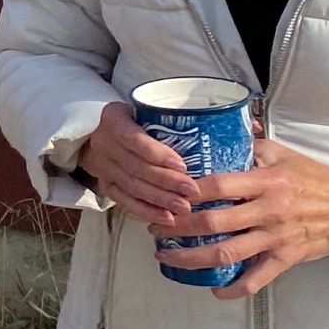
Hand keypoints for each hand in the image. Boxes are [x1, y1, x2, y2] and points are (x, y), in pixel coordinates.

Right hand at [76, 102, 199, 230]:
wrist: (99, 132)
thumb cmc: (135, 120)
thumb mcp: (145, 110)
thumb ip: (172, 118)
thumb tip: (229, 126)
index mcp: (113, 119)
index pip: (133, 138)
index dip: (157, 153)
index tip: (182, 165)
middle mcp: (104, 142)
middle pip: (136, 167)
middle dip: (166, 181)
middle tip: (193, 191)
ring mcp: (103, 165)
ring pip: (132, 186)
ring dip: (160, 199)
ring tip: (185, 208)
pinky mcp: (106, 184)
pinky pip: (125, 201)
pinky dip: (146, 211)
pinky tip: (166, 218)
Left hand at [153, 137, 328, 298]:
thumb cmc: (312, 177)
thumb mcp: (281, 153)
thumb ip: (248, 146)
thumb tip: (214, 130)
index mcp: (265, 180)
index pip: (217, 185)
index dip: (187, 192)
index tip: (164, 194)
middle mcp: (269, 209)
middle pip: (213, 222)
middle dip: (177, 228)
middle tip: (154, 228)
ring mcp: (277, 236)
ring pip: (227, 253)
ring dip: (191, 258)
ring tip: (166, 257)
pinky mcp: (287, 257)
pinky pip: (257, 278)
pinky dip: (234, 288)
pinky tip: (213, 290)